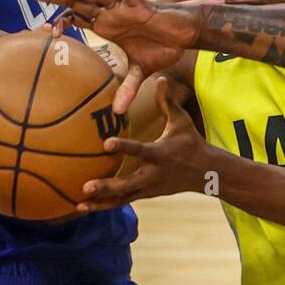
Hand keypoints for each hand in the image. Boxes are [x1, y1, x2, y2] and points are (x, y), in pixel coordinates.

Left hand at [31, 0, 220, 111]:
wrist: (185, 37)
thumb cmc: (163, 48)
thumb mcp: (141, 72)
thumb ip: (128, 88)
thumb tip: (117, 112)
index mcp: (105, 25)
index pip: (75, 16)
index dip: (60, 21)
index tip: (44, 31)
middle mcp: (110, 12)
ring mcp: (124, 6)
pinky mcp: (141, 2)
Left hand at [75, 78, 209, 210]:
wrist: (205, 172)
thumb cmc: (191, 142)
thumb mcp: (182, 121)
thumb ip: (168, 101)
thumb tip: (159, 78)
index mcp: (160, 153)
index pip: (140, 150)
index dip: (124, 147)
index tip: (106, 143)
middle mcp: (153, 173)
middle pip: (128, 183)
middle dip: (107, 186)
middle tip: (86, 186)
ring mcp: (149, 187)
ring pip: (123, 198)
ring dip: (101, 202)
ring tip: (79, 203)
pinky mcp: (145, 195)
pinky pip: (122, 202)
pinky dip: (104, 205)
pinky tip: (84, 207)